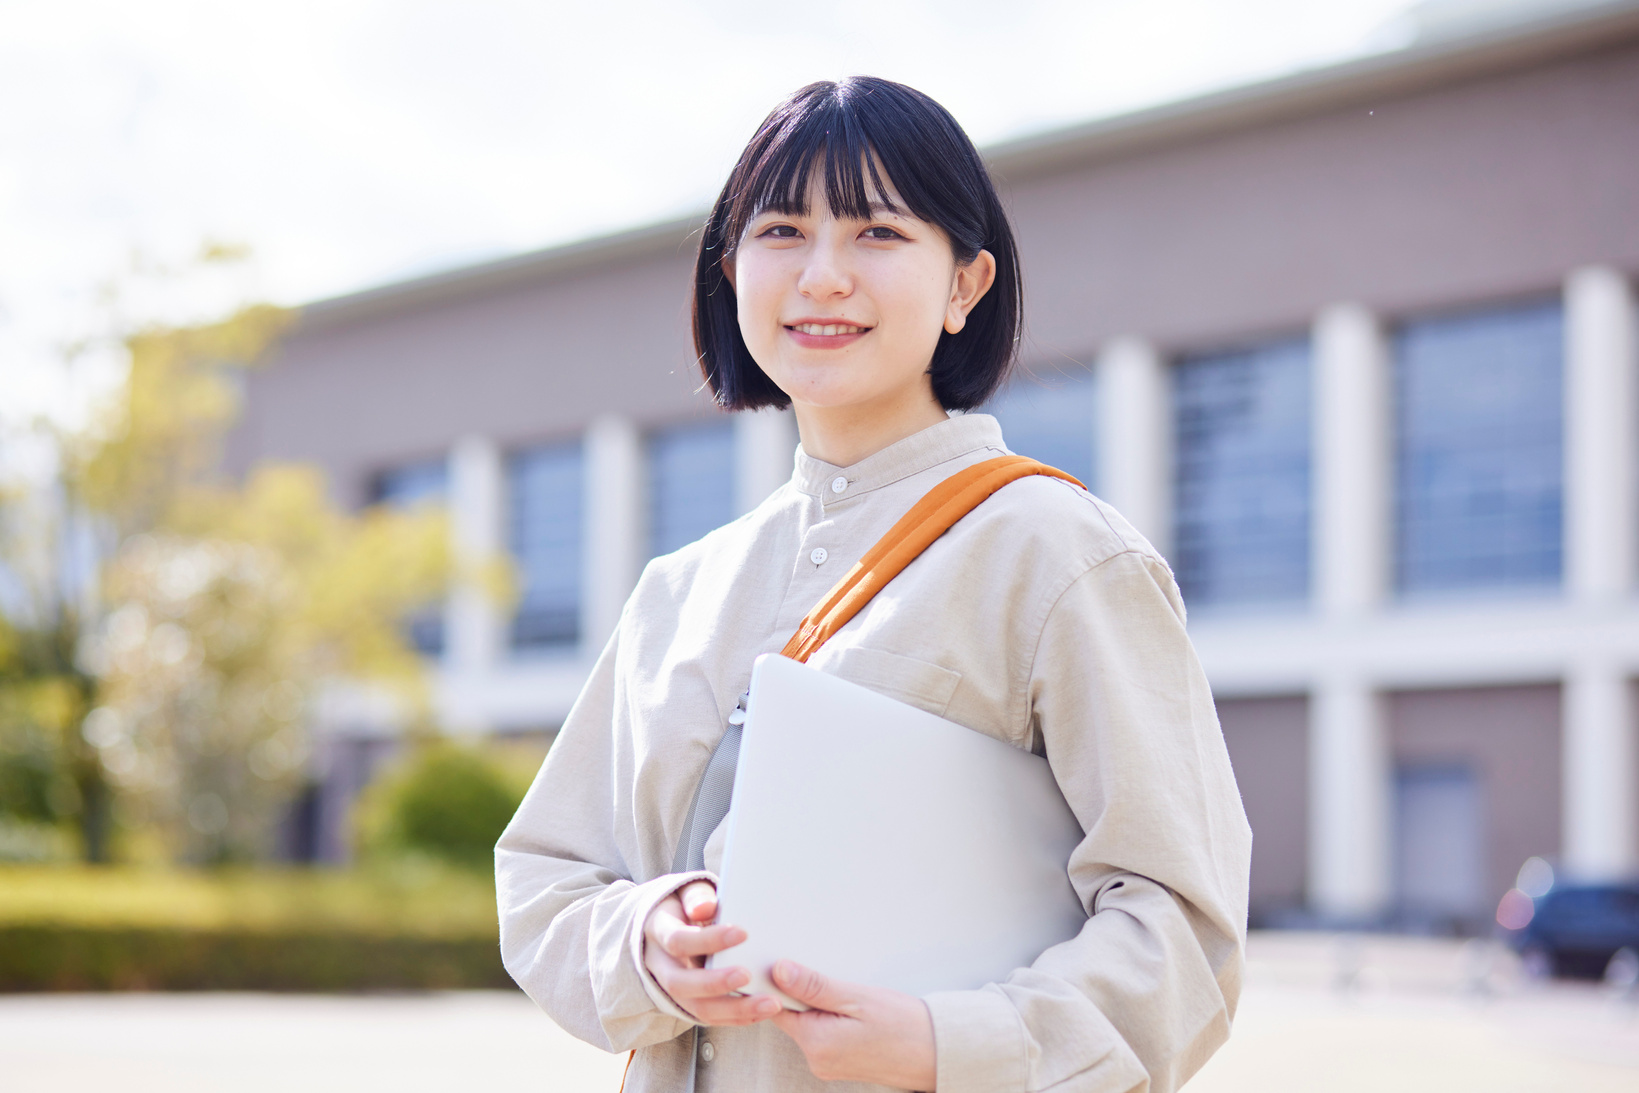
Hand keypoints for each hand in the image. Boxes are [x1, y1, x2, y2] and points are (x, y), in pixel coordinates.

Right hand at [642, 879, 782, 1025]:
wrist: (666, 930)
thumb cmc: (684, 909)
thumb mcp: (685, 894)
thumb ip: (696, 897)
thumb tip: (705, 907)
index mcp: (659, 934)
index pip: (679, 941)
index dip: (708, 939)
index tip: (742, 933)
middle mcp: (661, 967)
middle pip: (680, 984)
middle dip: (715, 983)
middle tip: (748, 974)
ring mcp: (674, 991)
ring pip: (698, 1009)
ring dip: (735, 1009)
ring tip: (770, 1003)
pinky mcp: (691, 1004)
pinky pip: (712, 1018)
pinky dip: (739, 1017)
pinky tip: (764, 1010)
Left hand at [770, 959, 936, 1090]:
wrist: (937, 1053)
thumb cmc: (904, 1026)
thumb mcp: (857, 997)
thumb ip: (815, 986)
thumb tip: (780, 971)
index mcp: (816, 1042)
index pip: (776, 1008)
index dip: (779, 983)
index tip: (787, 963)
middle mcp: (817, 1059)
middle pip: (792, 1015)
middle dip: (804, 993)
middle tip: (832, 978)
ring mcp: (827, 1065)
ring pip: (809, 1024)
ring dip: (821, 1006)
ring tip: (850, 996)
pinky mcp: (838, 1064)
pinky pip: (823, 1035)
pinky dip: (832, 1019)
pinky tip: (853, 1011)